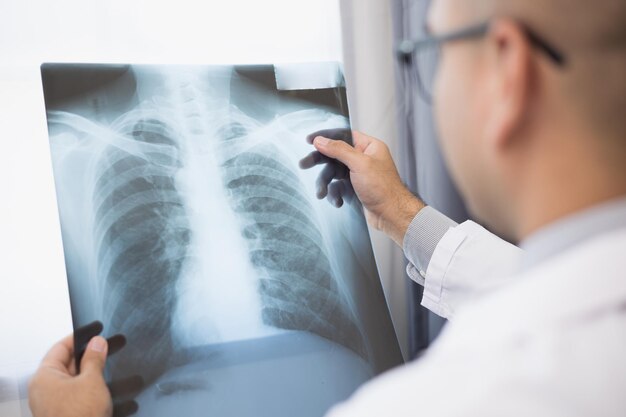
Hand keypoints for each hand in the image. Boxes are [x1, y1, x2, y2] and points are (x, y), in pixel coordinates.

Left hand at [29, 322, 138, 416]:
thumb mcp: (92, 381)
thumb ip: (95, 359)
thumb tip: (96, 343)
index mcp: (45, 377)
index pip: (60, 348)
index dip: (80, 337)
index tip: (95, 330)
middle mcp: (47, 390)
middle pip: (71, 365)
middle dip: (94, 357)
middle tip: (111, 347)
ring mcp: (57, 405)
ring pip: (81, 383)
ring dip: (102, 376)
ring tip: (121, 370)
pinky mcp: (69, 415)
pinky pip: (85, 398)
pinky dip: (101, 393)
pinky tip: (120, 394)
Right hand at [299, 130, 423, 245]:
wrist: (391, 215)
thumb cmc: (384, 189)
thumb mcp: (360, 164)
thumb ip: (339, 150)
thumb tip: (321, 140)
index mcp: (368, 147)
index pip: (343, 135)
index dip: (326, 137)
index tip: (310, 140)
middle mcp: (363, 158)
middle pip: (334, 155)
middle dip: (320, 162)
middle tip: (304, 164)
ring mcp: (358, 174)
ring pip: (333, 173)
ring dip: (325, 183)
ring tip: (321, 193)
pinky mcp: (354, 188)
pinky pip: (337, 187)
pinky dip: (334, 194)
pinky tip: (337, 201)